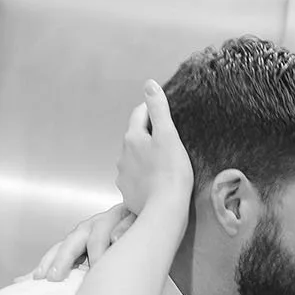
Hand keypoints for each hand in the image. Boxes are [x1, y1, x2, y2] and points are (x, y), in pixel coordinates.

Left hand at [30, 201, 135, 280]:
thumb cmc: (122, 252)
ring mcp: (114, 219)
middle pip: (74, 239)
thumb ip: (74, 272)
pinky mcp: (135, 216)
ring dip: (94, 249)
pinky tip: (117, 240)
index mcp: (82, 237)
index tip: (38, 279)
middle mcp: (94, 226)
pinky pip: (127, 222)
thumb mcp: (97, 261)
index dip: (48, 262)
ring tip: (93, 268)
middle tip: (54, 278)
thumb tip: (31, 284)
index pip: (60, 249)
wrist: (151, 230)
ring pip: (99, 231)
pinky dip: (121, 230)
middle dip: (63, 258)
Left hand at [116, 80, 193, 217]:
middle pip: (136, 137)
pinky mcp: (128, 193)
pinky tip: (156, 182)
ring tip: (163, 165)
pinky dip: (144, 178)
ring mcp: (123, 176)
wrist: (165, 210)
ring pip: (134, 159)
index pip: (139, 114)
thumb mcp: (168, 135)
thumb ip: (158, 109)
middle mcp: (123, 155)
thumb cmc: (171, 172)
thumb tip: (149, 85)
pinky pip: (135, 179)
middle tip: (168, 141)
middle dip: (148, 136)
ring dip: (145, 158)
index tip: (163, 113)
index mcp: (132, 138)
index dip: (152, 110)